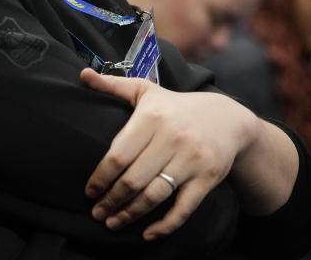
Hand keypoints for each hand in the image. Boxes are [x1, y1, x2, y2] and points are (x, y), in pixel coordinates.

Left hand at [80, 68, 255, 240]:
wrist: (227, 118)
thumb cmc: (176, 106)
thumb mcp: (146, 91)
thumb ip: (113, 85)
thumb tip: (83, 75)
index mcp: (152, 117)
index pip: (118, 155)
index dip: (100, 178)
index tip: (89, 192)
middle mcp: (172, 138)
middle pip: (133, 179)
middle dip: (111, 201)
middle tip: (97, 213)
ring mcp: (191, 160)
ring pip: (154, 195)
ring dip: (130, 215)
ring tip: (113, 223)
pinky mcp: (207, 177)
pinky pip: (183, 208)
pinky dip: (165, 225)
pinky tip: (148, 234)